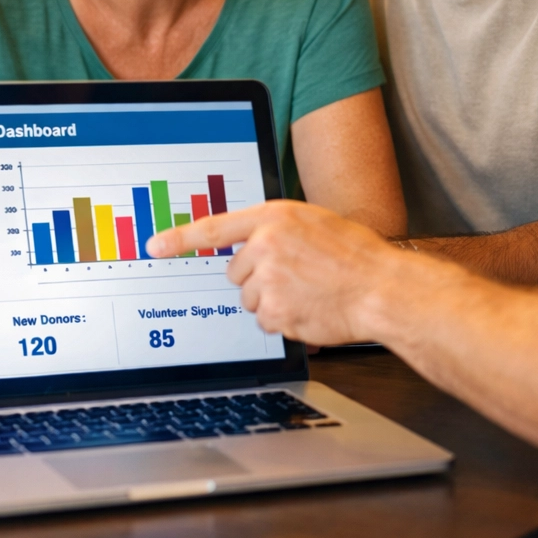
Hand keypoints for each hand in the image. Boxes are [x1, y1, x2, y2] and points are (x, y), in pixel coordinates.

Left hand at [146, 200, 400, 345]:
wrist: (382, 287)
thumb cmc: (354, 254)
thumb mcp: (313, 222)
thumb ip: (276, 229)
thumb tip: (250, 244)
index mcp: (273, 217)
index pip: (214, 227)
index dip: (179, 237)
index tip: (155, 245)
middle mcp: (266, 245)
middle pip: (235, 272)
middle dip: (257, 277)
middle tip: (294, 275)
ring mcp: (269, 280)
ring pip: (249, 298)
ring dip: (272, 300)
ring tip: (307, 291)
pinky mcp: (276, 311)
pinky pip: (265, 320)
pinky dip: (283, 320)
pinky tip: (309, 308)